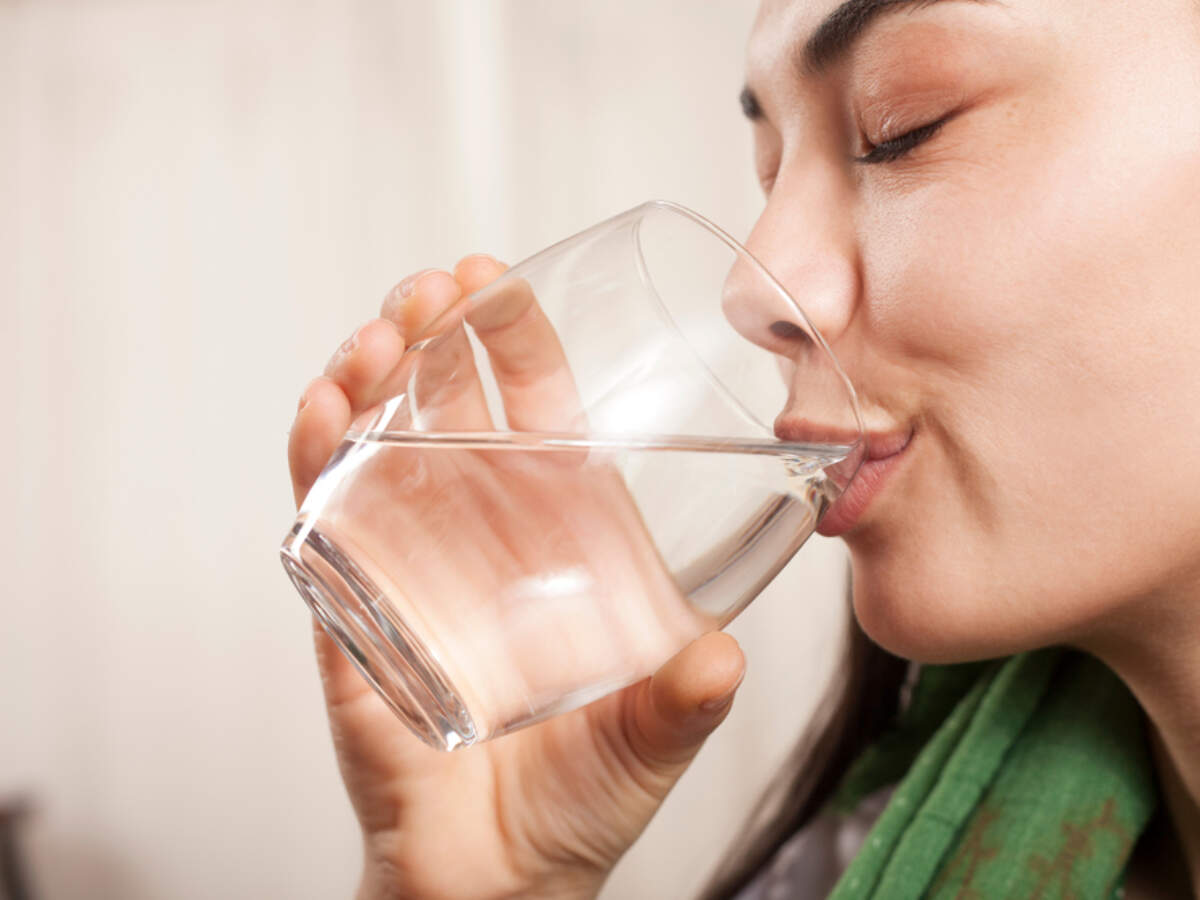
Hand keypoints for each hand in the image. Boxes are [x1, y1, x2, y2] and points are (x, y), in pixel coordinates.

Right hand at [288, 255, 745, 899]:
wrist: (496, 876)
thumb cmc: (582, 798)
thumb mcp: (652, 738)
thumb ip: (686, 700)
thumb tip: (722, 659)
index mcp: (557, 535)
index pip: (536, 411)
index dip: (517, 343)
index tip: (499, 282)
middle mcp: (480, 531)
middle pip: (447, 405)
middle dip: (434, 334)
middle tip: (430, 287)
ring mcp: (409, 559)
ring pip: (379, 441)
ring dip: (372, 378)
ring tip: (379, 336)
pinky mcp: (351, 605)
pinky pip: (323, 515)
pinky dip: (317, 457)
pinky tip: (325, 414)